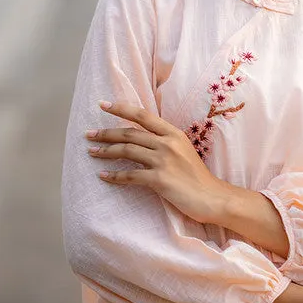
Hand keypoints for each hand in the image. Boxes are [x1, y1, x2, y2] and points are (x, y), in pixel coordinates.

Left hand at [85, 100, 227, 223]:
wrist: (213, 197)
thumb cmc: (198, 177)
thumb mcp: (184, 151)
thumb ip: (165, 143)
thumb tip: (143, 140)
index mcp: (173, 133)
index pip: (142, 115)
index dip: (121, 109)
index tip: (103, 104)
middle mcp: (167, 143)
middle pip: (130, 132)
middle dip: (106, 132)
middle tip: (89, 134)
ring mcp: (163, 161)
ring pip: (127, 150)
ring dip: (106, 151)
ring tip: (92, 152)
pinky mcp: (159, 180)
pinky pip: (130, 175)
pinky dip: (114, 176)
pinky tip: (103, 176)